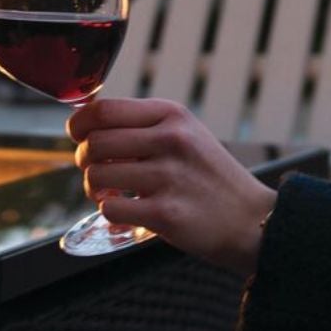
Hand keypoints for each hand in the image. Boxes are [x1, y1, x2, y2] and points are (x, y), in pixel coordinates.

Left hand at [68, 98, 275, 275]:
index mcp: (172, 116)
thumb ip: (142, 125)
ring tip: (111, 193)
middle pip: (94, 143)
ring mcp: (169, 177)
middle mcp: (171, 141)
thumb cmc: (210, 178)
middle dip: (84, 159)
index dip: (78, 124)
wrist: (253, 221)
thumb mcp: (186, 134)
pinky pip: (110, 209)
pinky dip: (111, 213)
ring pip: (97, 176)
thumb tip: (85, 122)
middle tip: (97, 171)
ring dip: (95, 189)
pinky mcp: (166, 214)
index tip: (77, 135)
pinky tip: (127, 213)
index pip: (103, 110)